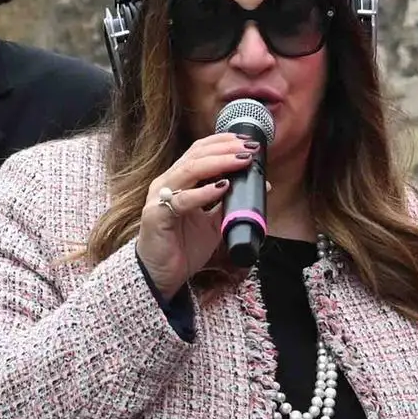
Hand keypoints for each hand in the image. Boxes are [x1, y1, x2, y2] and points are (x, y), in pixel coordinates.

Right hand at [135, 132, 258, 299]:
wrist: (160, 276)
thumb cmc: (182, 247)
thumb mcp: (213, 223)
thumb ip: (231, 204)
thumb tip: (261, 186)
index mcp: (178, 180)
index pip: (200, 150)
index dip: (224, 142)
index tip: (248, 142)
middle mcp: (167, 183)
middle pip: (196, 155)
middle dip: (225, 149)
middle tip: (250, 149)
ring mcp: (160, 198)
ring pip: (190, 170)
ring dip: (219, 163)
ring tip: (241, 161)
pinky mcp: (157, 216)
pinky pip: (182, 200)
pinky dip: (204, 192)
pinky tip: (222, 188)